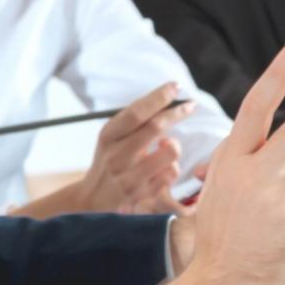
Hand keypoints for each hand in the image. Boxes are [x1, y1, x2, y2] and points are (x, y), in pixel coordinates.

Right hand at [75, 84, 192, 213]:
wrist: (93, 198)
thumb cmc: (110, 158)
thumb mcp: (113, 137)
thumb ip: (135, 121)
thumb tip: (169, 99)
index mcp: (108, 135)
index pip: (136, 113)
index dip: (158, 97)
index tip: (175, 86)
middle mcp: (116, 156)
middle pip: (155, 128)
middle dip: (178, 113)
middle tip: (191, 105)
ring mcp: (128, 177)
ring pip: (170, 152)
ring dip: (174, 145)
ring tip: (165, 147)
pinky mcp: (141, 194)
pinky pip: (171, 173)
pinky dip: (171, 166)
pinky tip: (160, 168)